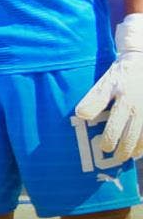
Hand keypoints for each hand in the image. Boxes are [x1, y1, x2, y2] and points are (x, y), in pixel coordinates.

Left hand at [75, 20, 142, 161]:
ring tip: (131, 155)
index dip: (109, 141)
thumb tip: (81, 115)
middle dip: (124, 150)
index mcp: (124, 102)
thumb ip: (94, 100)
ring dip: (139, 148)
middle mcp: (139, 108)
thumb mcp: (104, 84)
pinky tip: (142, 147)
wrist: (141, 60)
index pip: (115, 128)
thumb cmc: (120, 74)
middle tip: (118, 158)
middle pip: (133, 136)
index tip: (104, 149)